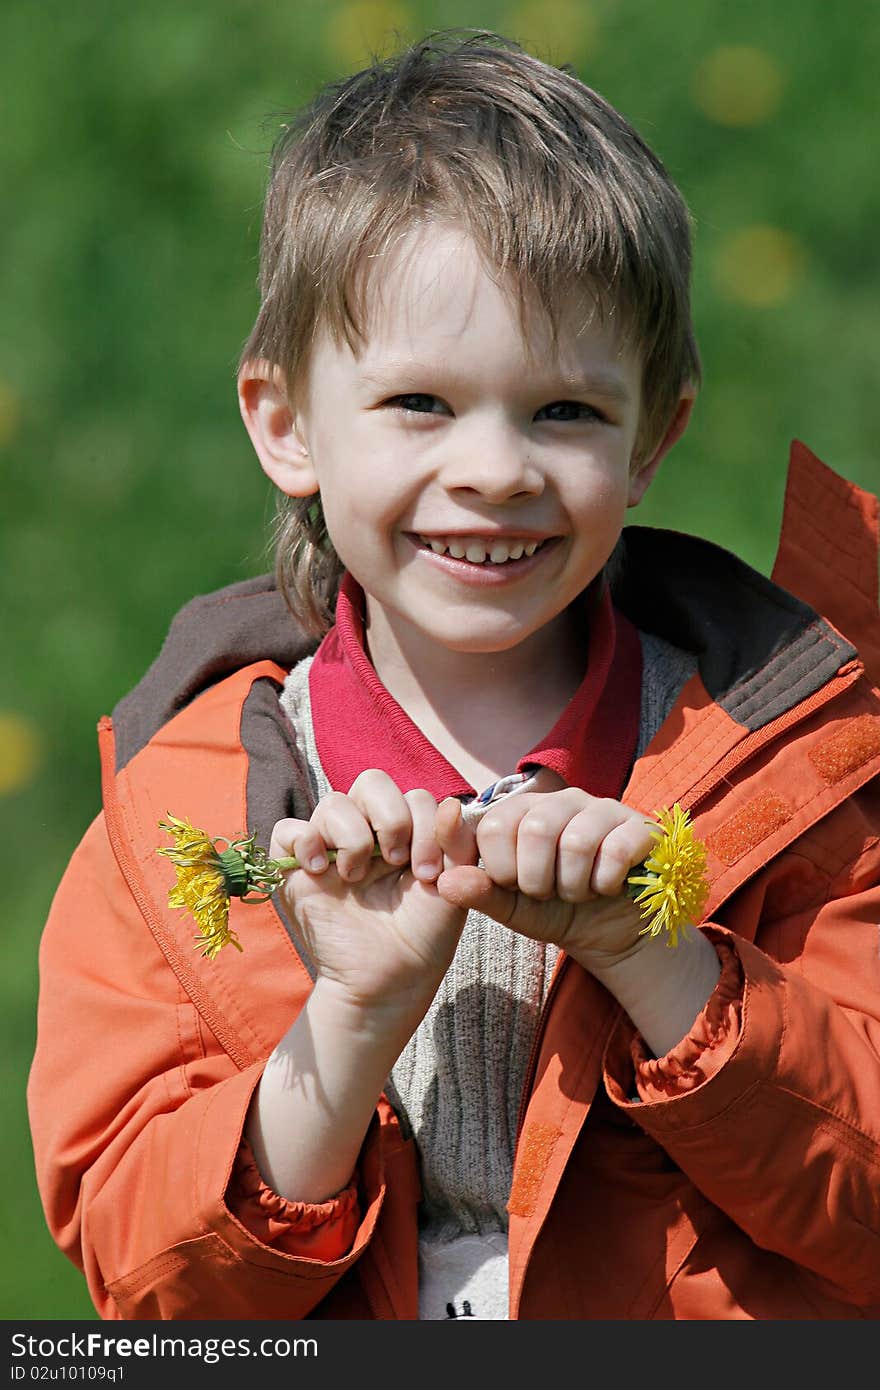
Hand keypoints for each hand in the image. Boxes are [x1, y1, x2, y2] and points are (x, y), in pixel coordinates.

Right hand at [269, 771, 475, 1030]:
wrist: (391, 980)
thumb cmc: (423, 934)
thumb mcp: (452, 885)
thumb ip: (456, 843)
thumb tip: (451, 805)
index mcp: (406, 831)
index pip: (413, 796)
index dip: (424, 827)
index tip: (427, 874)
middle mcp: (368, 831)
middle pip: (371, 782)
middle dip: (391, 817)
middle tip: (396, 861)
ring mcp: (331, 847)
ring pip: (333, 802)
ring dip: (353, 836)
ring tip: (358, 877)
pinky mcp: (296, 869)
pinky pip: (287, 830)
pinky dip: (305, 842)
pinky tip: (323, 871)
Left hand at [436, 788, 656, 975]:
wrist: (611, 933)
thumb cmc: (555, 911)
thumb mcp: (511, 908)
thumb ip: (478, 892)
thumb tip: (444, 881)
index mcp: (522, 811)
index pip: (492, 824)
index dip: (500, 868)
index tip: (513, 886)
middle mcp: (561, 799)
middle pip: (534, 829)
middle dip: (537, 880)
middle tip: (548, 892)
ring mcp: (602, 808)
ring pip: (575, 841)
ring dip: (573, 885)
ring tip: (578, 892)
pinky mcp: (640, 826)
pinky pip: (616, 850)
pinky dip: (606, 882)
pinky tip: (609, 887)